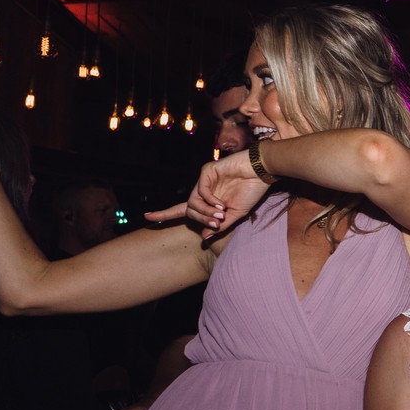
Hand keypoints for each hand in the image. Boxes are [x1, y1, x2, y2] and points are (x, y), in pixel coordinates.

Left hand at [143, 150, 269, 238]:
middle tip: (216, 224)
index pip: (182, 210)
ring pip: (192, 202)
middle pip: (189, 210)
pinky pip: (201, 191)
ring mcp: (204, 181)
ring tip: (221, 215)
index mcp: (208, 202)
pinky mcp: (207, 172)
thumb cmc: (251, 192)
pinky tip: (221, 204)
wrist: (261, 173)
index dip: (165, 214)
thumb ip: (221, 226)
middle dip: (200, 219)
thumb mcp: (236, 214)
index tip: (147, 217)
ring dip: (205, 212)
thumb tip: (204, 238)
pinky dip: (209, 200)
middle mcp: (203, 191)